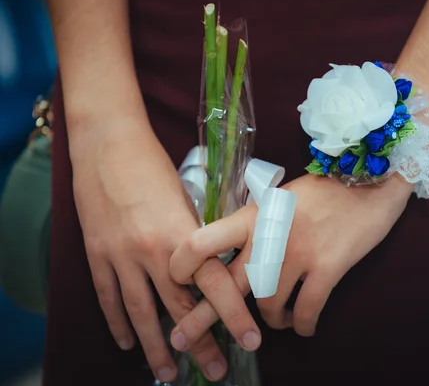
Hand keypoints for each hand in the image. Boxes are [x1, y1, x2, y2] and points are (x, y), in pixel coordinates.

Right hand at [70, 122, 258, 381]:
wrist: (107, 144)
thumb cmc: (154, 166)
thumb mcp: (188, 198)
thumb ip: (199, 235)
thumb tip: (216, 263)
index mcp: (183, 235)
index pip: (215, 286)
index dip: (234, 316)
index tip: (250, 342)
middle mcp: (153, 252)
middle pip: (179, 309)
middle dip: (199, 344)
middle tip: (215, 372)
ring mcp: (121, 256)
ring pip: (141, 313)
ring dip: (156, 347)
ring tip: (168, 373)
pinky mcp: (98, 254)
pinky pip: (108, 298)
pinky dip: (118, 324)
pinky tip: (127, 343)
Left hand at [169, 173, 412, 374]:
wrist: (369, 181)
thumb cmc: (324, 190)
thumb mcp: (280, 199)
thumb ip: (255, 223)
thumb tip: (233, 251)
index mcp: (253, 215)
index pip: (203, 240)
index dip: (183, 264)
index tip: (177, 281)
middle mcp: (269, 236)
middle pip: (226, 284)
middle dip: (200, 318)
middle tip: (180, 340)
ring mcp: (298, 252)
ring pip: (267, 305)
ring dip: (269, 320)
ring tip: (278, 320)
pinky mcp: (328, 266)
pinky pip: (305, 310)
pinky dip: (302, 326)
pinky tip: (303, 326)